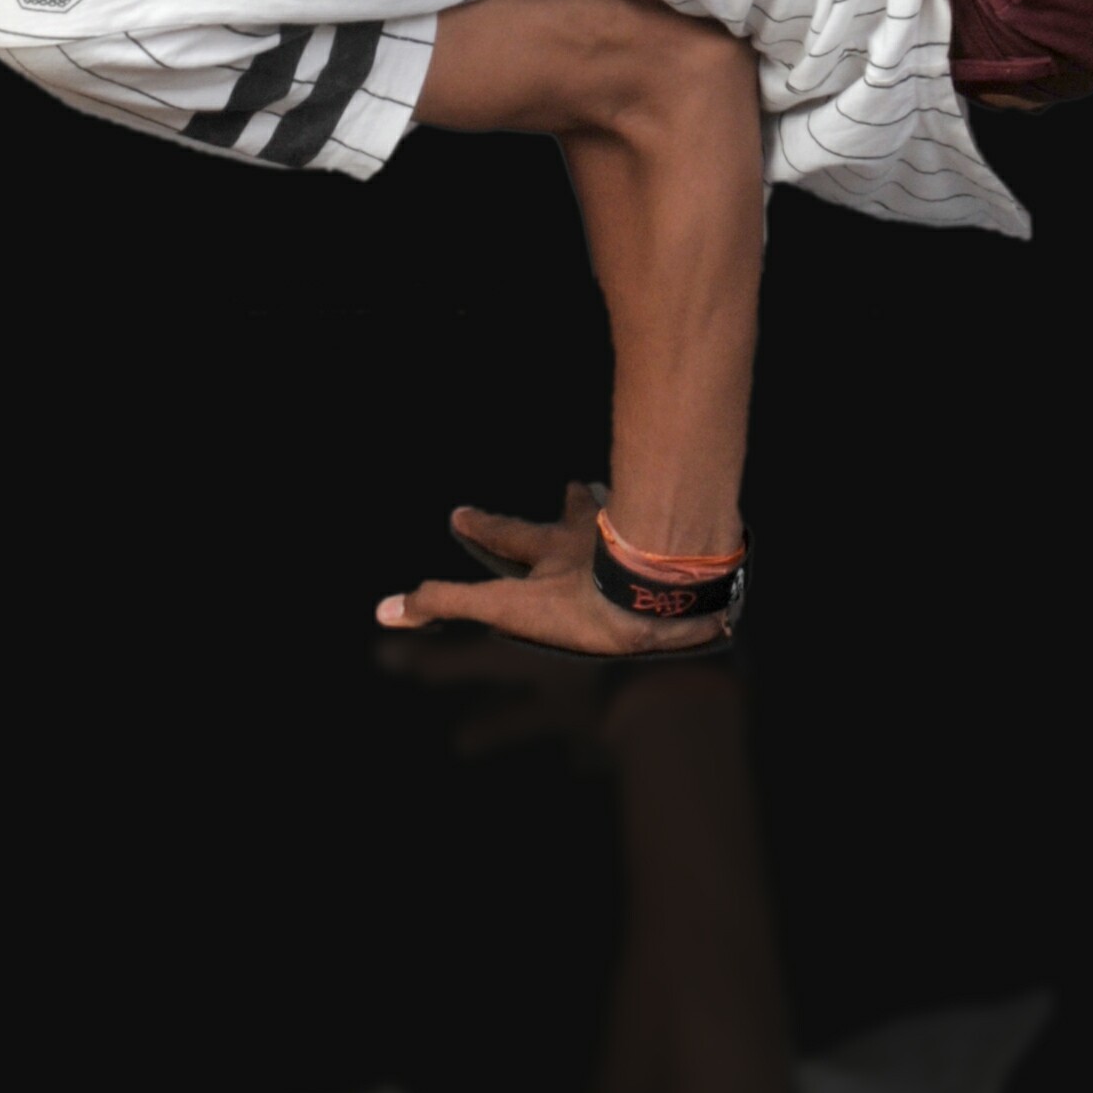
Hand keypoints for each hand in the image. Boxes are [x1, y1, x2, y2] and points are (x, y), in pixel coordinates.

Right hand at [378, 481, 734, 664]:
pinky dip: (689, 546)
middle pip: (576, 514)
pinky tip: (707, 562)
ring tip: (644, 507)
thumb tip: (386, 609)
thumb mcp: (504, 608)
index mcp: (552, 553)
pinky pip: (683, 549)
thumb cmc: (579, 602)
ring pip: (633, 523)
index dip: (483, 527)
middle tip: (571, 482)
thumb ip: (448, 605)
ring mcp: (638, 544)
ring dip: (630, 515)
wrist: (655, 591)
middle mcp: (595, 540)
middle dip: (568, 503)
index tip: (459, 513)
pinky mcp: (679, 562)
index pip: (509, 536)